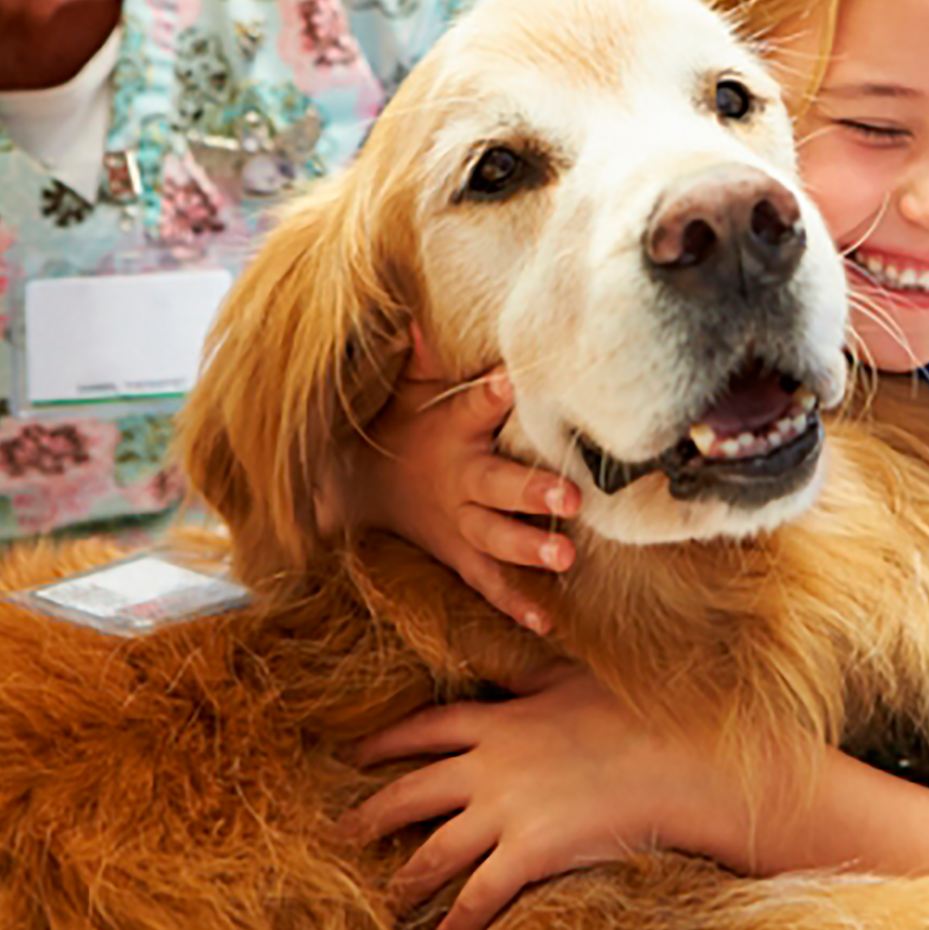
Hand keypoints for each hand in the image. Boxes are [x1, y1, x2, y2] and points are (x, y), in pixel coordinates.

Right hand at [322, 327, 579, 632]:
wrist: (357, 489)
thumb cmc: (403, 425)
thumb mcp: (408, 387)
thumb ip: (427, 354)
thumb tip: (420, 309)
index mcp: (450, 430)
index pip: (472, 407)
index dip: (491, 394)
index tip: (512, 381)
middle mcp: (459, 478)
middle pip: (496, 485)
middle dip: (532, 491)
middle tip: (571, 498)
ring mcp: (460, 522)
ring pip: (496, 537)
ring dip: (531, 549)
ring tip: (566, 558)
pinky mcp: (460, 555)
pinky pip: (488, 582)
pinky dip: (515, 603)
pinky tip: (549, 620)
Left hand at [342, 667, 738, 929]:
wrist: (676, 757)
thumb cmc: (636, 711)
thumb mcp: (574, 680)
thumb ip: (531, 679)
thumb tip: (512, 666)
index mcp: (499, 720)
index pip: (424, 729)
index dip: (384, 743)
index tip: (353, 754)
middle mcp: (489, 766)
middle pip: (410, 792)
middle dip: (370, 816)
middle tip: (340, 834)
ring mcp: (506, 812)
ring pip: (433, 852)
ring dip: (404, 880)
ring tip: (383, 899)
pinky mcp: (529, 853)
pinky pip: (477, 898)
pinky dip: (452, 928)